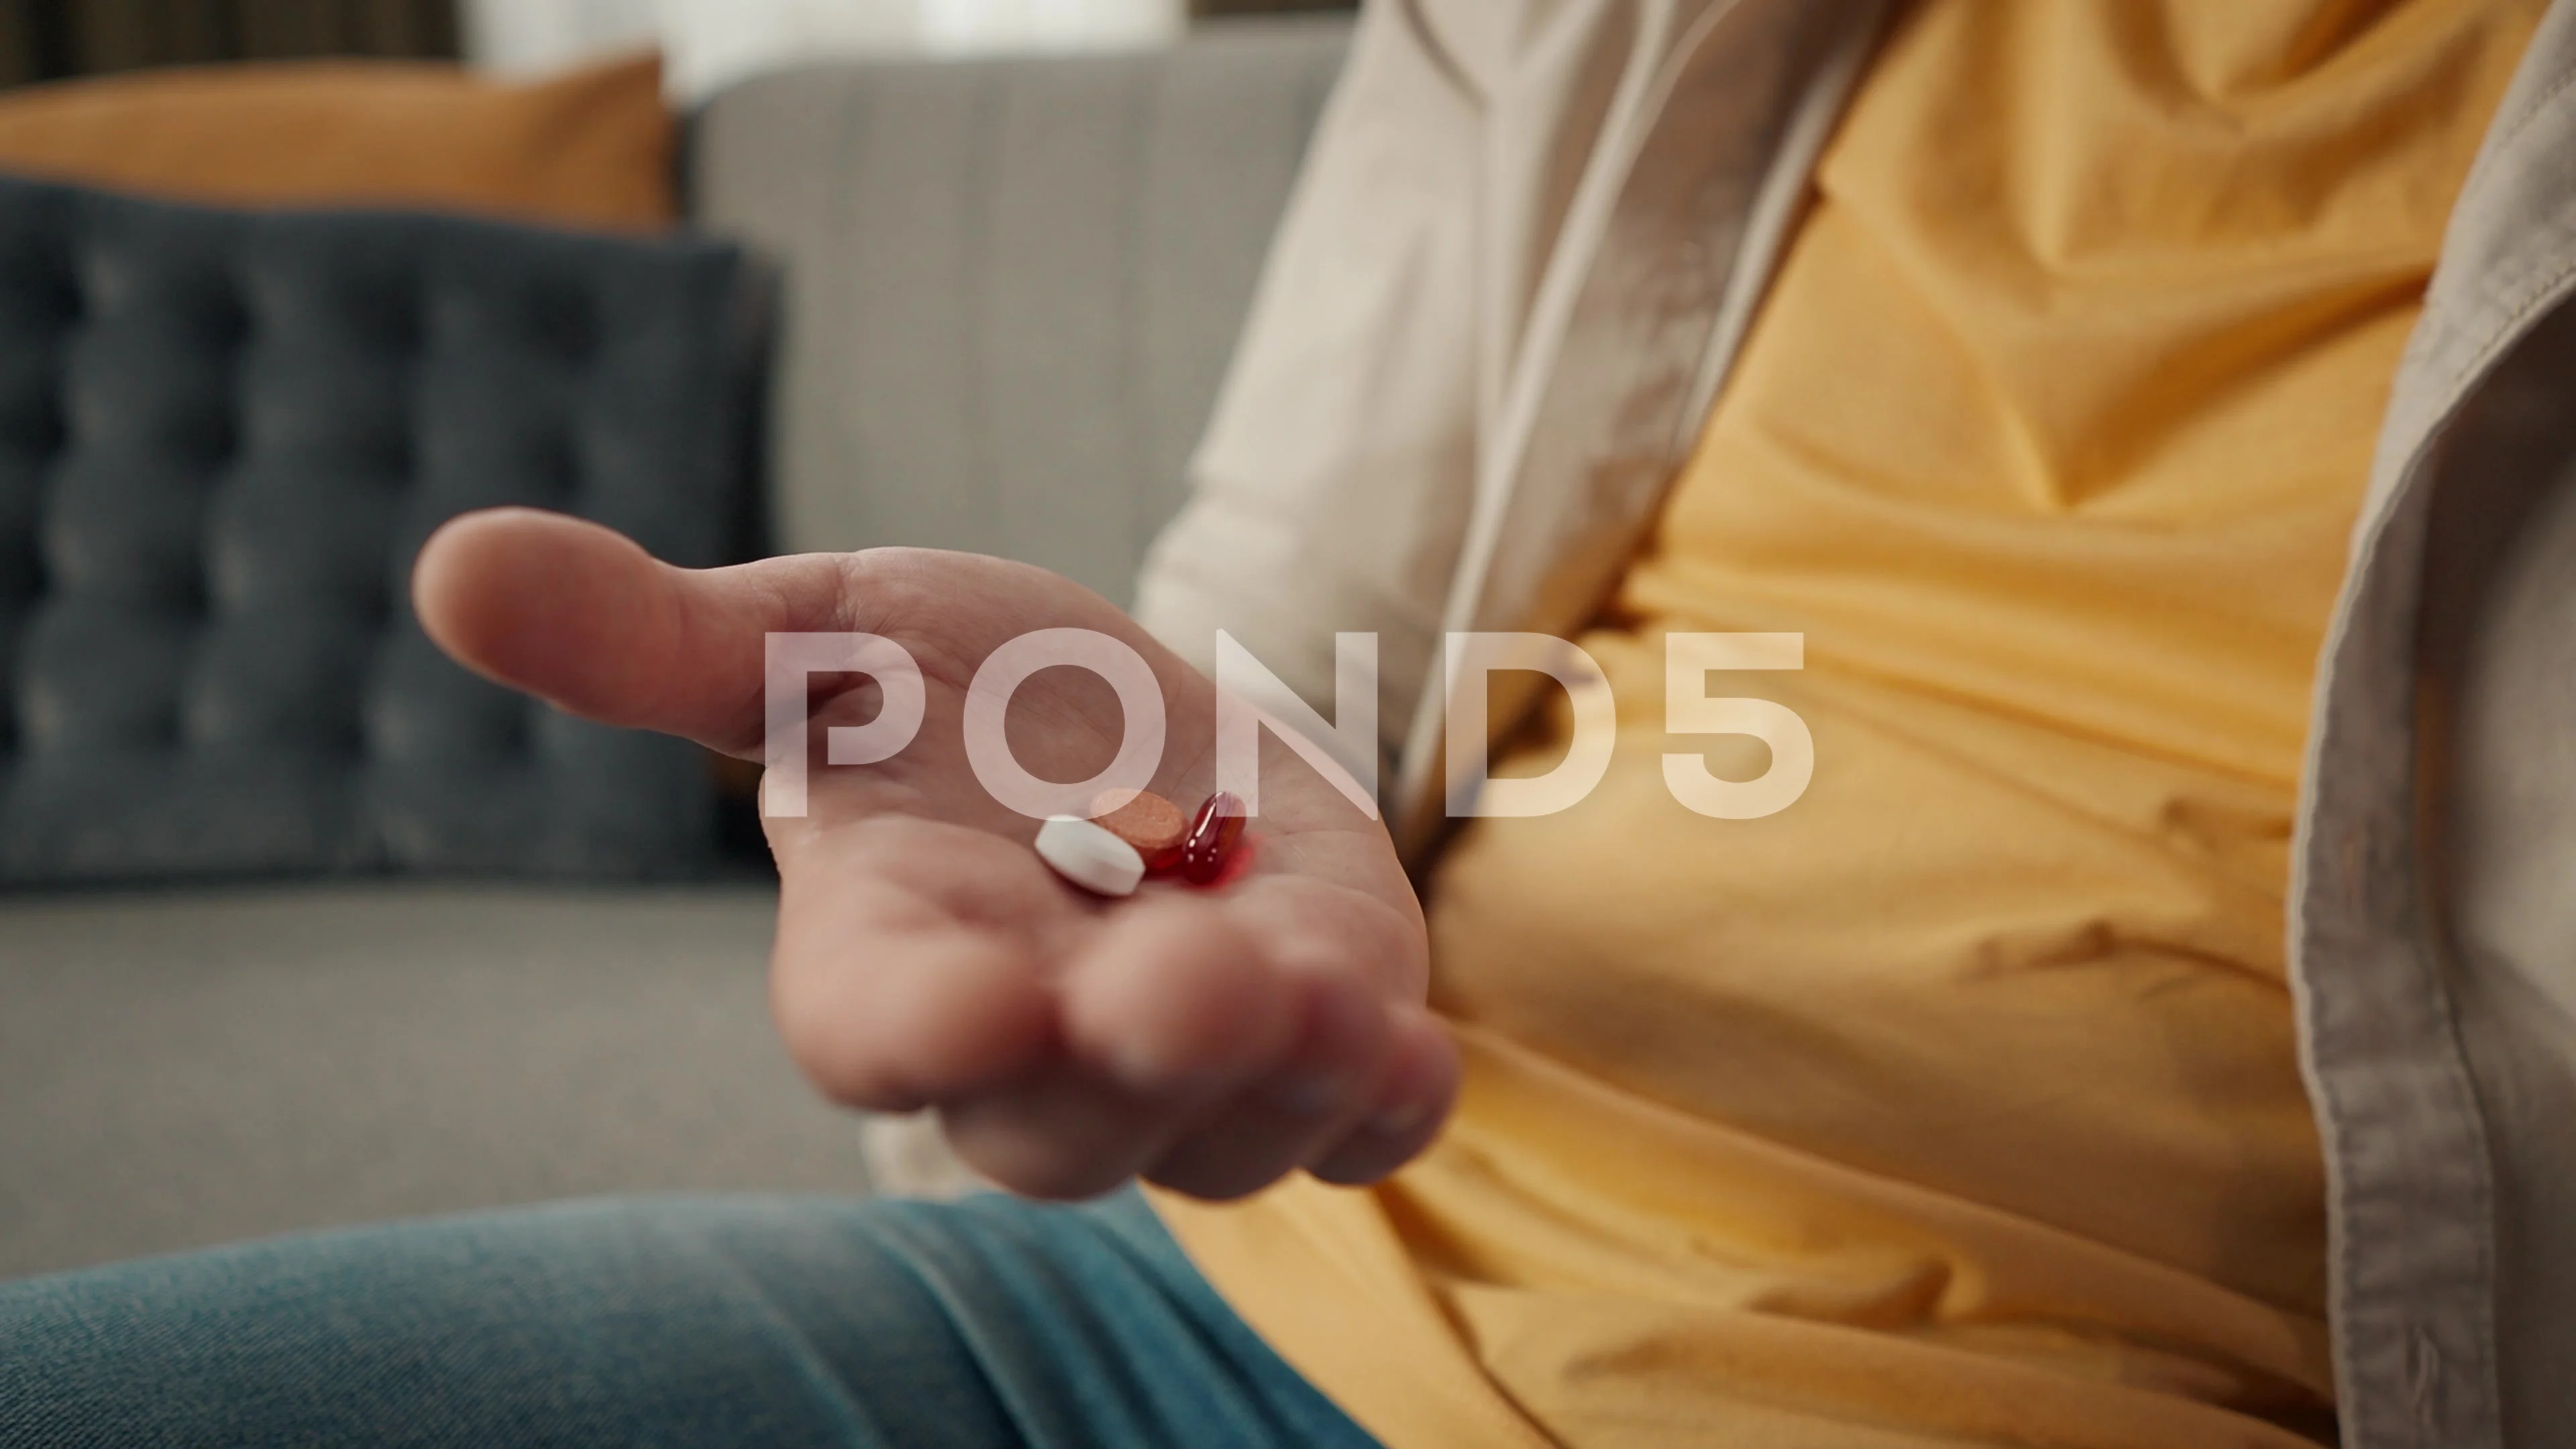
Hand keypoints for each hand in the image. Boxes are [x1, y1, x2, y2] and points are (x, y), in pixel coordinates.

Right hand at [412, 508, 1456, 1199]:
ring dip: (1274, 1083)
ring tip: (1330, 1004)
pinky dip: (1379, 1102)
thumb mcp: (821, 631)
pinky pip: (1348, 1123)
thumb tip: (450, 566)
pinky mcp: (1317, 1037)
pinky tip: (1414, 1049)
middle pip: (1054, 1120)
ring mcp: (1183, 1057)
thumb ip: (659, 639)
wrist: (1128, 716)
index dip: (914, 1026)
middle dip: (1116, 1065)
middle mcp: (1033, 1039)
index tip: (962, 996)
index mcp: (889, 949)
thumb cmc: (950, 688)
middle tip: (1183, 987)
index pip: (877, 1030)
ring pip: (1219, 1136)